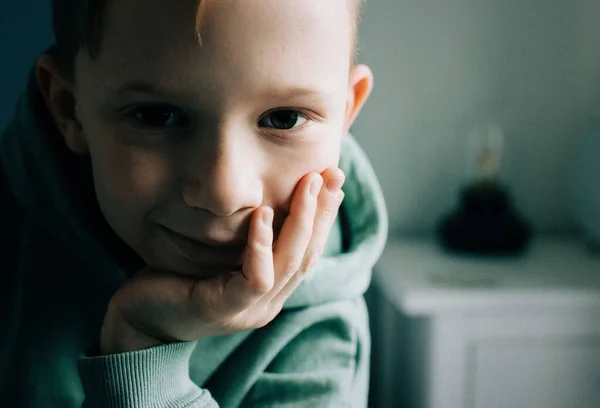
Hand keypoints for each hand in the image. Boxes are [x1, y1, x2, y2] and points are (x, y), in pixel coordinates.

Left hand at [100, 168, 345, 354]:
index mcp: (271, 289)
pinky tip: (263, 215)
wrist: (139, 318)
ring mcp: (251, 310)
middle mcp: (269, 302)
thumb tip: (267, 200)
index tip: (334, 179)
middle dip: (323, 211)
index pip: (308, 249)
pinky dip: (262, 245)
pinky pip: (256, 277)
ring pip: (289, 264)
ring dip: (302, 221)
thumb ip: (247, 237)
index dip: (325, 215)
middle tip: (332, 174)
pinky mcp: (227, 310)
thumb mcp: (221, 253)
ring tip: (309, 185)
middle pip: (307, 254)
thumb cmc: (177, 279)